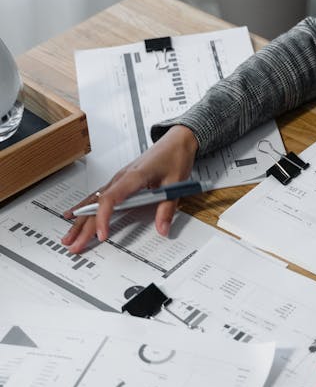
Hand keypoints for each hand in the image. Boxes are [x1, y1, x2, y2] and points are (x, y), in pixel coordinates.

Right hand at [61, 124, 198, 252]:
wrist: (176, 141)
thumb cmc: (174, 157)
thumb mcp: (176, 183)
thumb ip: (167, 208)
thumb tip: (162, 228)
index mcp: (133, 177)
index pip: (111, 199)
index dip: (103, 218)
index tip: (102, 234)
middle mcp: (121, 178)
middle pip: (97, 204)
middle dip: (84, 227)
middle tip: (74, 245)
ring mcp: (118, 179)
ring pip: (94, 201)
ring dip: (80, 220)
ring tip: (68, 236)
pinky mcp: (119, 181)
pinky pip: (97, 196)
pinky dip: (84, 207)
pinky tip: (74, 215)